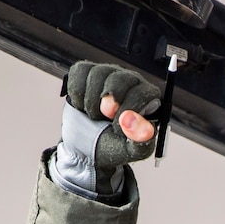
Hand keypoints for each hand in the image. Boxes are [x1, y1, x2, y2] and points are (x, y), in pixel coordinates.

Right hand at [51, 61, 162, 199]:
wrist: (85, 148)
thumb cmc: (112, 145)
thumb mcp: (131, 151)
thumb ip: (140, 139)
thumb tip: (130, 120)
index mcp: (147, 99)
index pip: (143, 93)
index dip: (129, 109)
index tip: (118, 127)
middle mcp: (130, 82)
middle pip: (120, 78)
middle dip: (109, 102)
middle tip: (104, 116)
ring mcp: (108, 74)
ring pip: (98, 74)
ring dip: (91, 101)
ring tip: (94, 115)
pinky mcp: (86, 72)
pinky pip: (80, 72)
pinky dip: (77, 93)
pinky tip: (82, 105)